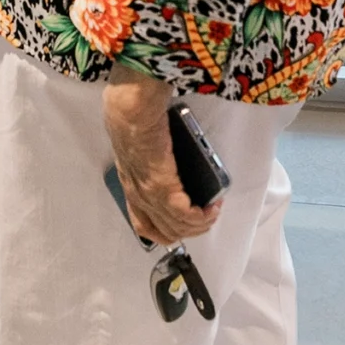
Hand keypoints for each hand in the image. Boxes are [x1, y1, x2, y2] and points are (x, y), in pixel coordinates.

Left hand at [103, 75, 222, 247]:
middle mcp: (138, 197)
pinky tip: (212, 207)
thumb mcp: (138, 148)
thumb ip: (150, 159)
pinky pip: (186, 215)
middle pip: (167, 232)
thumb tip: (170, 161)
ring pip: (179, 227)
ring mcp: (149, 196)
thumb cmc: (133, 120)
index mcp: (130, 188)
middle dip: (192, 229)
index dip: (169, 230)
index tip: (187, 221)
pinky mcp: (162, 189)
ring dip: (201, 224)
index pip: (145, 226)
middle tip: (208, 215)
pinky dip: (202, 216)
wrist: (131, 112)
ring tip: (214, 209)